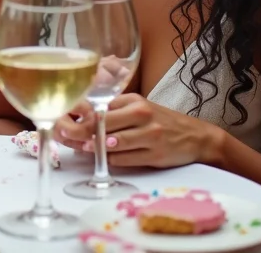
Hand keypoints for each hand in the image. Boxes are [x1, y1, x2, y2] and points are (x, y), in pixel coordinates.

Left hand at [57, 93, 223, 168]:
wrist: (196, 137)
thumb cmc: (162, 122)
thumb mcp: (139, 109)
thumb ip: (114, 112)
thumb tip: (80, 120)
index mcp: (135, 100)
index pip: (100, 106)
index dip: (79, 115)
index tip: (64, 121)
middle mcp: (141, 114)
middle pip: (102, 123)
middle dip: (81, 132)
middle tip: (66, 136)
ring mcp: (149, 134)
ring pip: (112, 142)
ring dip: (94, 147)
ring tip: (83, 148)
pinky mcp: (154, 154)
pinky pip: (125, 159)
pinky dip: (111, 160)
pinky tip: (104, 158)